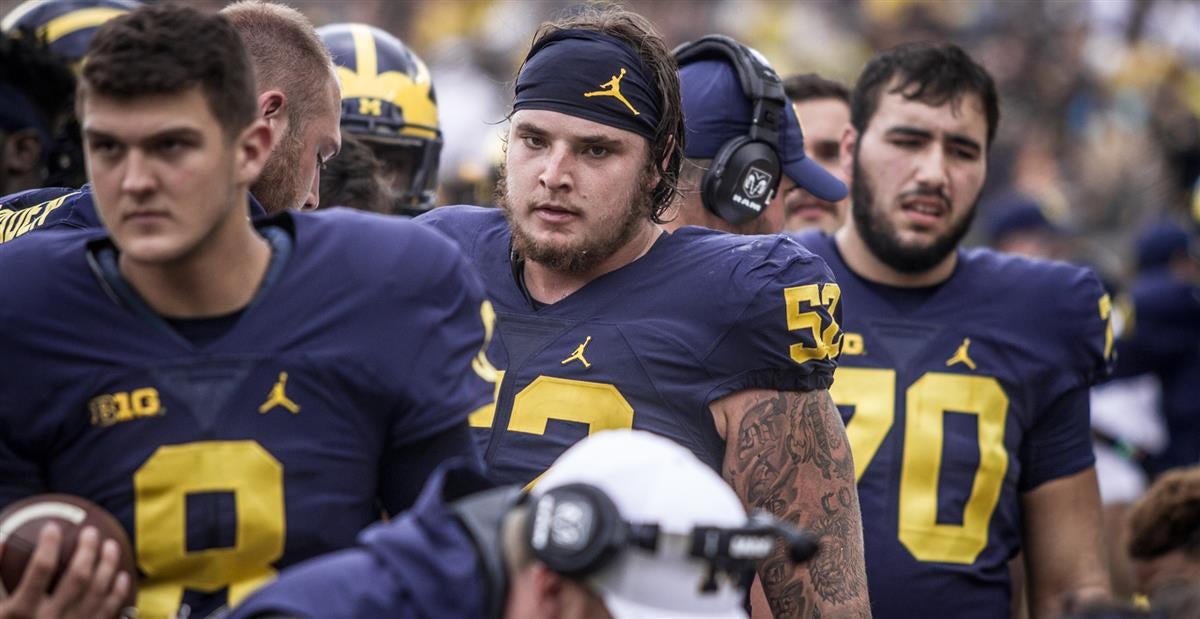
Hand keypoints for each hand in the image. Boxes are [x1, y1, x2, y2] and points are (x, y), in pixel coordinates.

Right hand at [0, 523, 131, 618]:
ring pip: (98, 592)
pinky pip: (108, 612)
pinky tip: (120, 576)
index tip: (52, 527)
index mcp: (19, 612)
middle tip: (90, 532)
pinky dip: (117, 592)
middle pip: (77, 577)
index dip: (49, 545)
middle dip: (87, 550)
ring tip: (110, 545)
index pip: (40, 569)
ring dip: (108, 565)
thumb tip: (2, 538)